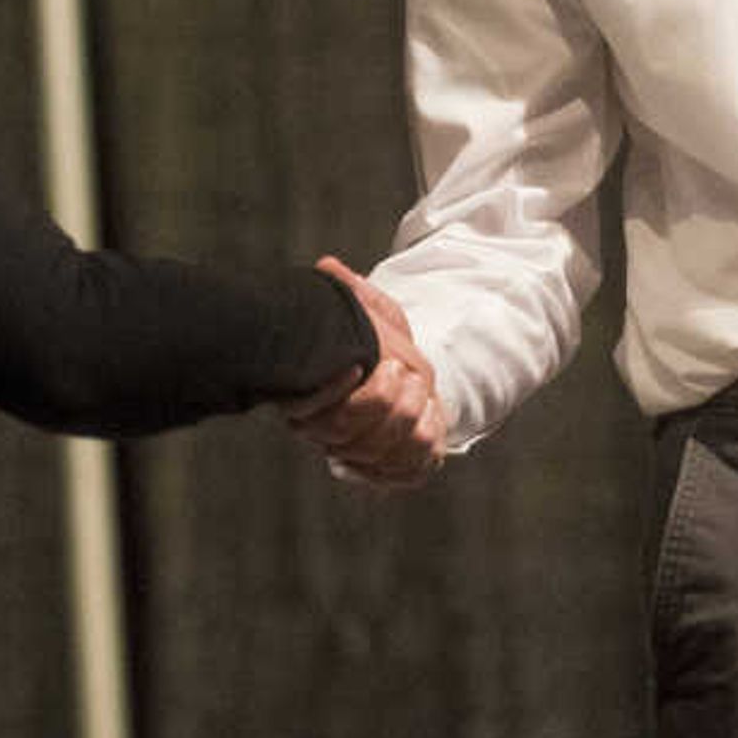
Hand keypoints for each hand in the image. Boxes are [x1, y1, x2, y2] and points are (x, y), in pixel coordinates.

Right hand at [289, 257, 450, 488]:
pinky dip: (424, 445)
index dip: (346, 392)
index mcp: (309, 401)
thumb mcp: (364, 308)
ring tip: (418, 390)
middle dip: (388, 399)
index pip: (319, 413)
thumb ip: (348, 291)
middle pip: (348, 436)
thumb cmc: (375, 335)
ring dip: (410, 417)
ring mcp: (357, 456)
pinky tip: (428, 416)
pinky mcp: (391, 470)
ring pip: (382, 454)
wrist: (401, 365)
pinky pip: (408, 471)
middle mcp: (326, 436)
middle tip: (402, 370)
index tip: (370, 363)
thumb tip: (329, 266)